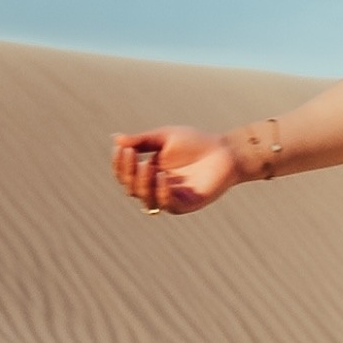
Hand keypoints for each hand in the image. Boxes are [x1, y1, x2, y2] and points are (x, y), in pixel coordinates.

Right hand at [113, 124, 246, 216]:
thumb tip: (116, 139)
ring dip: (143, 184)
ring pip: (146, 200)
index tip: (122, 148)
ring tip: (147, 166)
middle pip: (132, 188)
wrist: (226, 150)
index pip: (126, 174)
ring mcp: (171, 197)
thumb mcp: (165, 137)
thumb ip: (142, 141)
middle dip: (129, 172)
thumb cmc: (196, 142)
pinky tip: (162, 177)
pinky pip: (169, 204)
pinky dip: (162, 192)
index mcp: (149, 173)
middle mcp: (156, 188)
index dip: (120, 164)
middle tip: (133, 154)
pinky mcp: (187, 204)